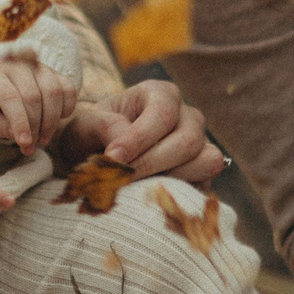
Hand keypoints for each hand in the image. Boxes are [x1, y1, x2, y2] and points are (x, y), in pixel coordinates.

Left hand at [0, 57, 77, 154]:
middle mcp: (17, 66)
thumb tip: (22, 137)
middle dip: (35, 126)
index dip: (20, 122)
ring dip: (51, 121)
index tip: (25, 143)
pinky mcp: (55, 72)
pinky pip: (69, 89)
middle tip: (31, 146)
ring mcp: (38, 67)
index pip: (10, 97)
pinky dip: (67, 109)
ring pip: (53, 92)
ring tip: (42, 138)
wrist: (1, 85)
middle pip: (33, 96)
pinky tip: (55, 120)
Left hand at [60, 81, 225, 182]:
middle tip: (120, 179)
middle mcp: (188, 116)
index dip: (139, 139)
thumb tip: (122, 151)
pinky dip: (180, 194)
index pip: (162, 114)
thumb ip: (103, 128)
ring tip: (136, 187)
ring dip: (172, 179)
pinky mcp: (202, 173)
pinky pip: (205, 185)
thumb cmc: (92, 135)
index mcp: (161, 94)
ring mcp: (201, 144)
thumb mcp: (87, 125)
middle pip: (188, 141)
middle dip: (153, 164)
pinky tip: (149, 198)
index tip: (112, 159)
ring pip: (207, 162)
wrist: (97, 155)